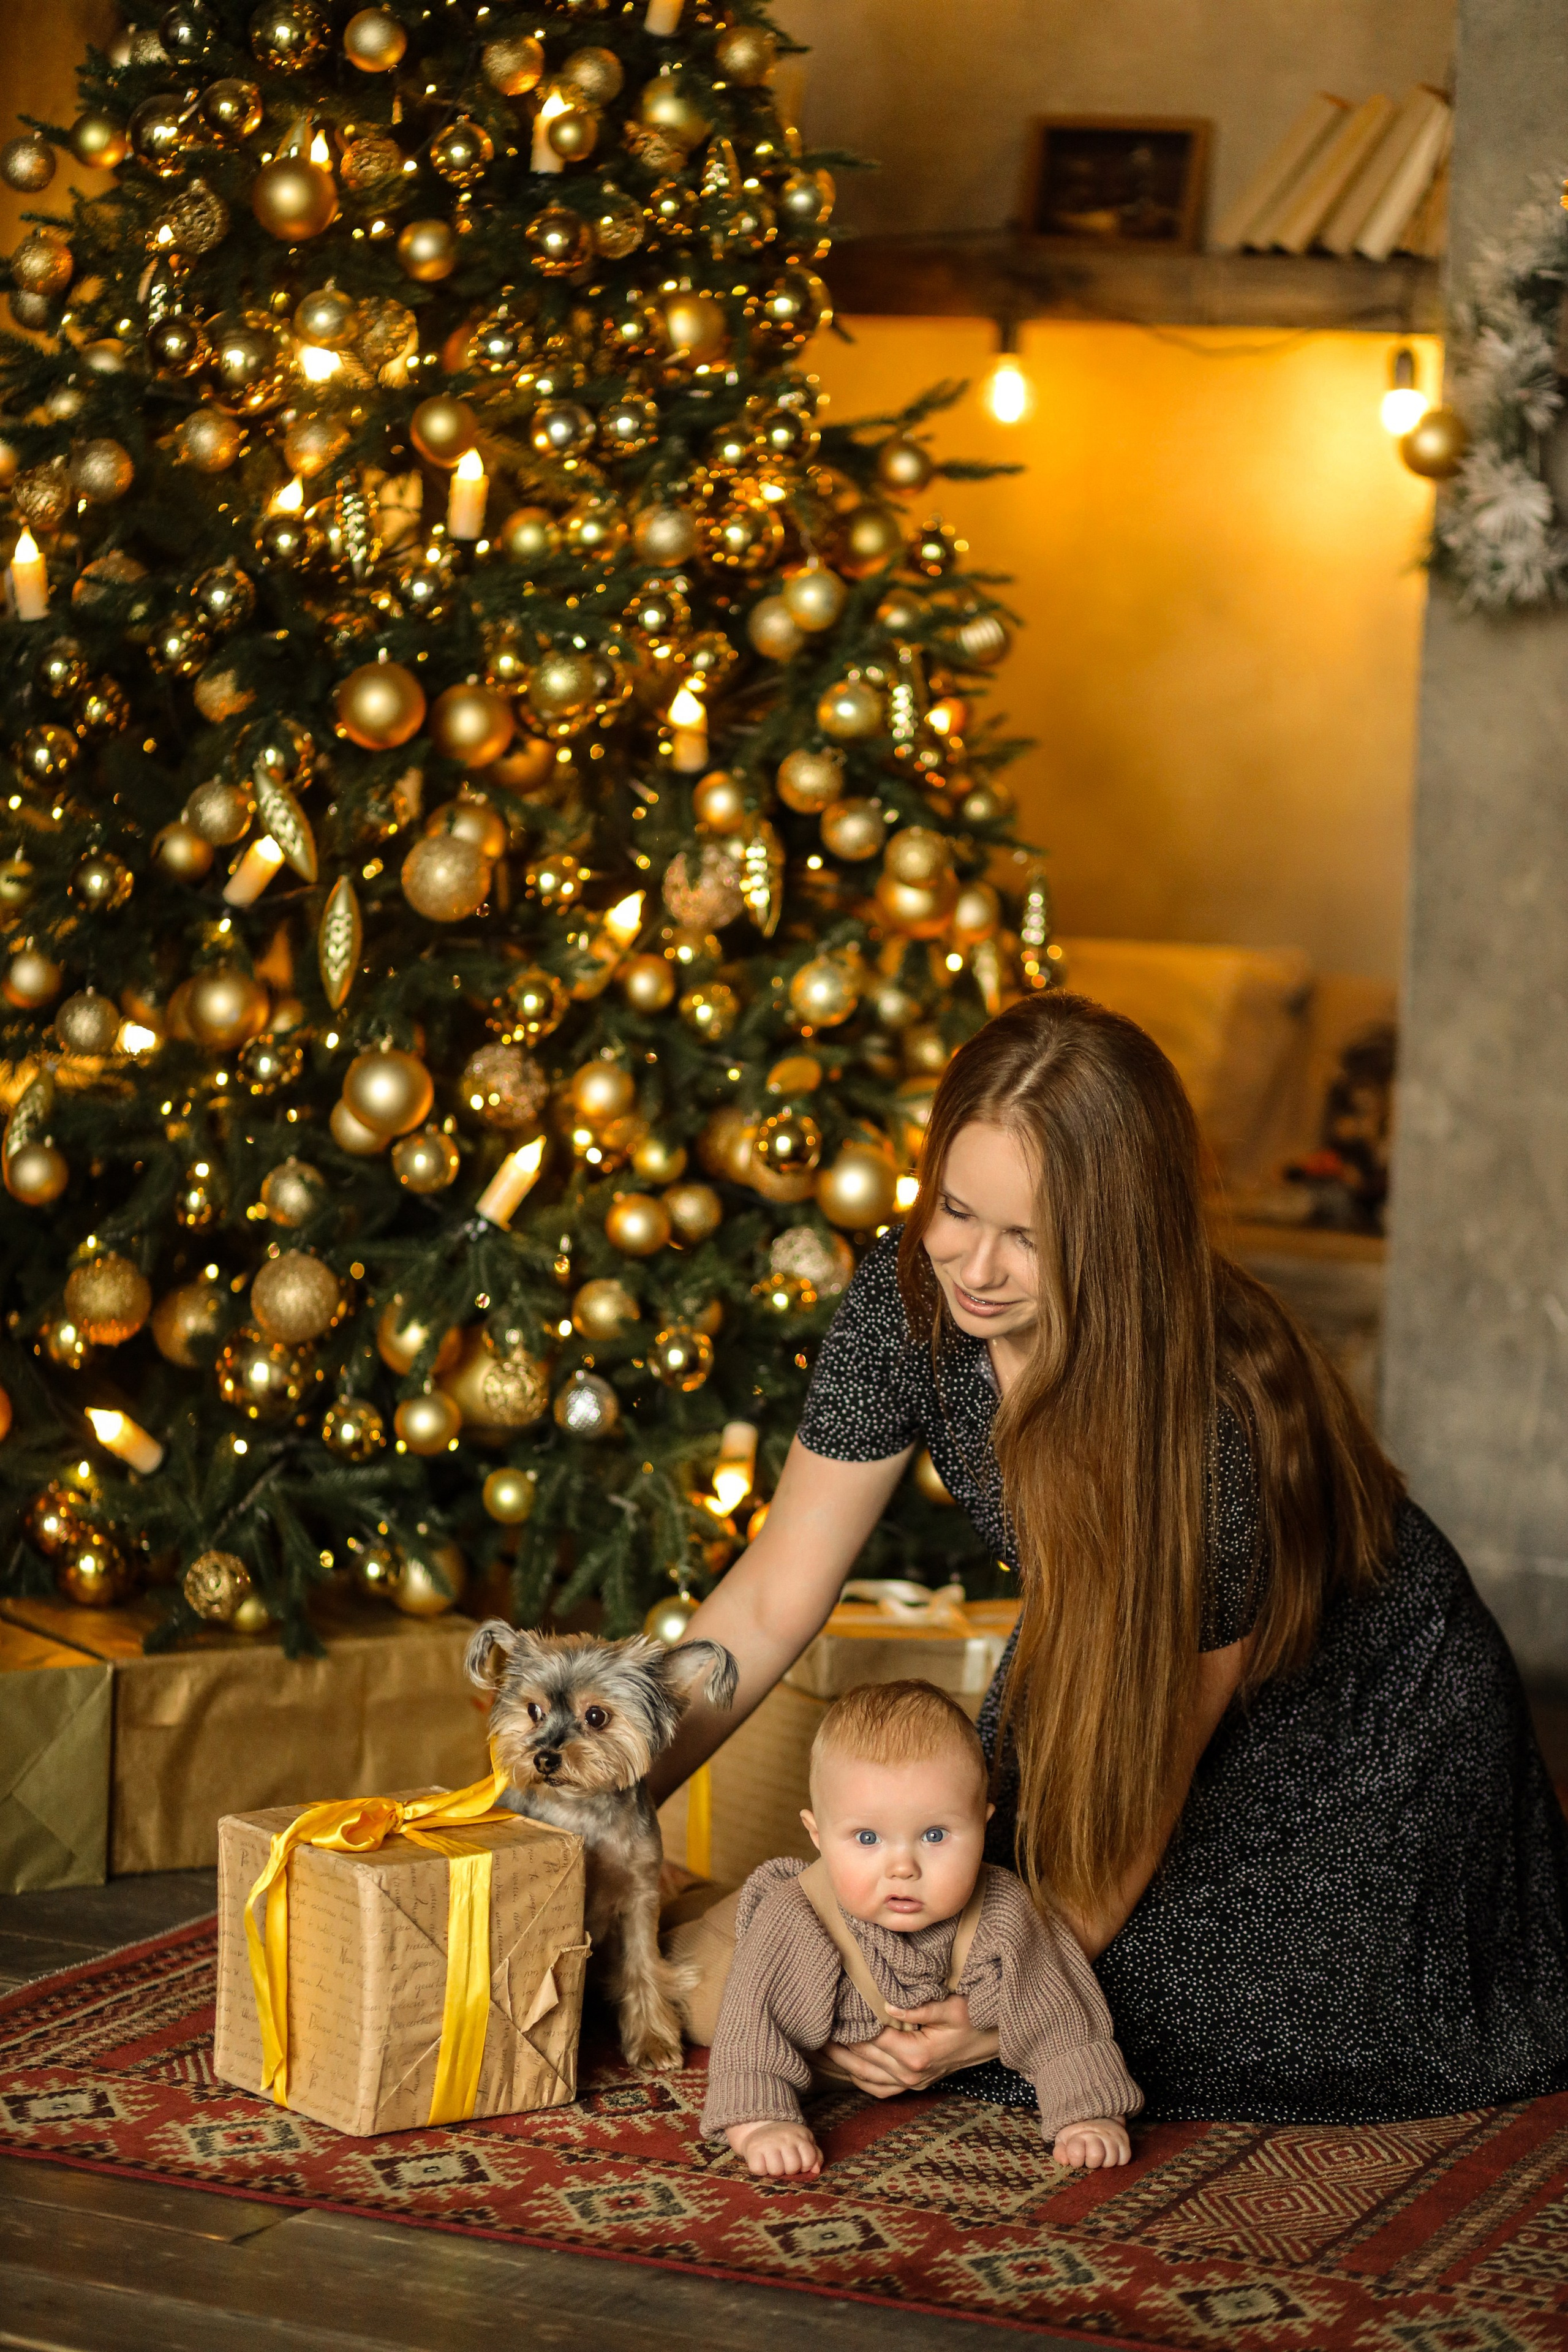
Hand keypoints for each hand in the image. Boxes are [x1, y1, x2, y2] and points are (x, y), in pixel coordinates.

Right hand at [725, 2119, 821, 2178]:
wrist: (759, 2125)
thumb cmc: (785, 2140)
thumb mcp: (803, 2142)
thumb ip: (814, 2156)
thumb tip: (816, 2170)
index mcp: (800, 2135)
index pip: (809, 2159)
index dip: (805, 2165)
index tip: (798, 2161)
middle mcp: (784, 2137)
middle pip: (792, 2167)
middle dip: (789, 2169)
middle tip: (783, 2161)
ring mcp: (768, 2142)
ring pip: (776, 2170)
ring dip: (774, 2171)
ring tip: (772, 2162)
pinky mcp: (753, 2149)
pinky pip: (759, 2170)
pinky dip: (760, 2170)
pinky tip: (762, 2161)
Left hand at [822, 1995, 1000, 2096]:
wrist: (997, 2037)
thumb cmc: (977, 2017)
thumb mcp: (952, 2005)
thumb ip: (920, 2006)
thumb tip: (887, 2002)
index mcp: (917, 2055)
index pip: (872, 2039)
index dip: (849, 2025)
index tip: (830, 2010)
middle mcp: (912, 2075)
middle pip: (864, 2059)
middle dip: (838, 2043)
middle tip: (815, 2026)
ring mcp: (914, 2083)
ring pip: (868, 2078)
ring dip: (843, 2062)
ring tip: (822, 2044)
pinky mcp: (916, 2085)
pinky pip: (882, 2090)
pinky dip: (862, 2081)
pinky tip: (847, 2066)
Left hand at [1051, 2117, 1130, 2168]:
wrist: (1097, 2115)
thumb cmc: (1078, 2134)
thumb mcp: (1064, 2139)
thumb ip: (1060, 2152)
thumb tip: (1063, 2161)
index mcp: (1079, 2134)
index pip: (1075, 2153)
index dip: (1075, 2160)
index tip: (1076, 2158)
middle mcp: (1096, 2132)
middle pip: (1096, 2155)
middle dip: (1092, 2162)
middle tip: (1089, 2157)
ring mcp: (1112, 2135)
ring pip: (1111, 2160)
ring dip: (1105, 2162)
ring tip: (1100, 2156)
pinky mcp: (1124, 2139)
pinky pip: (1124, 2159)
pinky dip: (1118, 2160)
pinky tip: (1110, 2154)